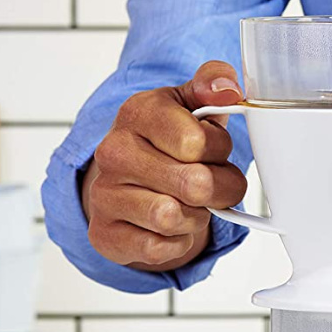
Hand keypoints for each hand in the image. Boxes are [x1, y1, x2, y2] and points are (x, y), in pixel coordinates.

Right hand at [82, 61, 247, 271]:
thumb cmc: (168, 141)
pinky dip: (176, 241)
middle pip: (195, 184)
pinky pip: (159, 248)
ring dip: (197, 216)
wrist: (128, 180)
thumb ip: (213, 83)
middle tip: (213, 182)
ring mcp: (104, 194)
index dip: (218, 150)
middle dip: (219, 188)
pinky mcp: (104, 234)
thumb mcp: (191, 103)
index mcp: (137, 112)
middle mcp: (114, 151)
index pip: (198, 142)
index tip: (210, 147)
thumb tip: (227, 89)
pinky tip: (170, 225)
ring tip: (189, 202)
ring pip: (175, 218)